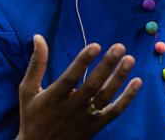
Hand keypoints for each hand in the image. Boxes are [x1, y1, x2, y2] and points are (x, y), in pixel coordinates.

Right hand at [17, 34, 142, 139]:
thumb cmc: (32, 116)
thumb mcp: (27, 90)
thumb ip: (36, 64)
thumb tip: (39, 37)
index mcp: (53, 97)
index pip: (70, 78)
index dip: (83, 62)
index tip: (95, 45)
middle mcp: (70, 108)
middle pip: (92, 86)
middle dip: (106, 65)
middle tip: (119, 47)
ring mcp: (84, 119)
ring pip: (105, 98)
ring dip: (119, 78)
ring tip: (130, 59)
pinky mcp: (94, 127)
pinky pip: (114, 112)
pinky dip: (127, 98)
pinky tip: (137, 81)